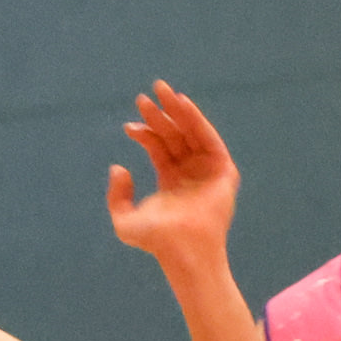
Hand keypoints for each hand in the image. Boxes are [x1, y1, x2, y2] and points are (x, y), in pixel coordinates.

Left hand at [104, 83, 238, 271]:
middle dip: (159, 115)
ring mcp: (208, 170)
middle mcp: (190, 172)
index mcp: (171, 180)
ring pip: (191, 132)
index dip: (144, 133)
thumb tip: (118, 168)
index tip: (128, 125)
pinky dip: (197, 120)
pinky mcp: (223, 170)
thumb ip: (117, 196)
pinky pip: (210, 139)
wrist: (183, 249)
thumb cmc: (156, 241)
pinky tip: (182, 104)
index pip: (158, 147)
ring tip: (162, 91)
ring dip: (177, 111)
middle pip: (174, 135)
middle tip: (143, 97)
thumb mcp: (124, 220)